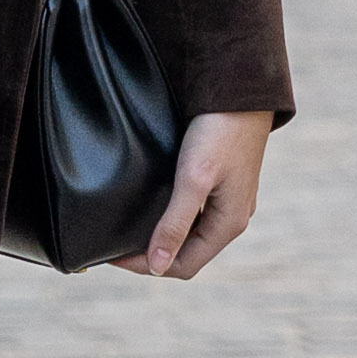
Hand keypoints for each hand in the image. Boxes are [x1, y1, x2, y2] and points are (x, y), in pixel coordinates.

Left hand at [117, 109, 270, 280]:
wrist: (242, 90)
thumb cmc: (219, 132)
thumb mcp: (193, 179)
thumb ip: (175, 223)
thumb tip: (158, 265)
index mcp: (228, 224)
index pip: (183, 266)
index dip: (147, 266)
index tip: (114, 254)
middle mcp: (232, 218)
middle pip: (188, 254)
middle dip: (153, 255)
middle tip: (118, 245)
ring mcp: (229, 201)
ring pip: (191, 235)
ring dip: (162, 238)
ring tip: (131, 230)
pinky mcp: (224, 183)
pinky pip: (196, 214)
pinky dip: (173, 220)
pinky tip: (154, 209)